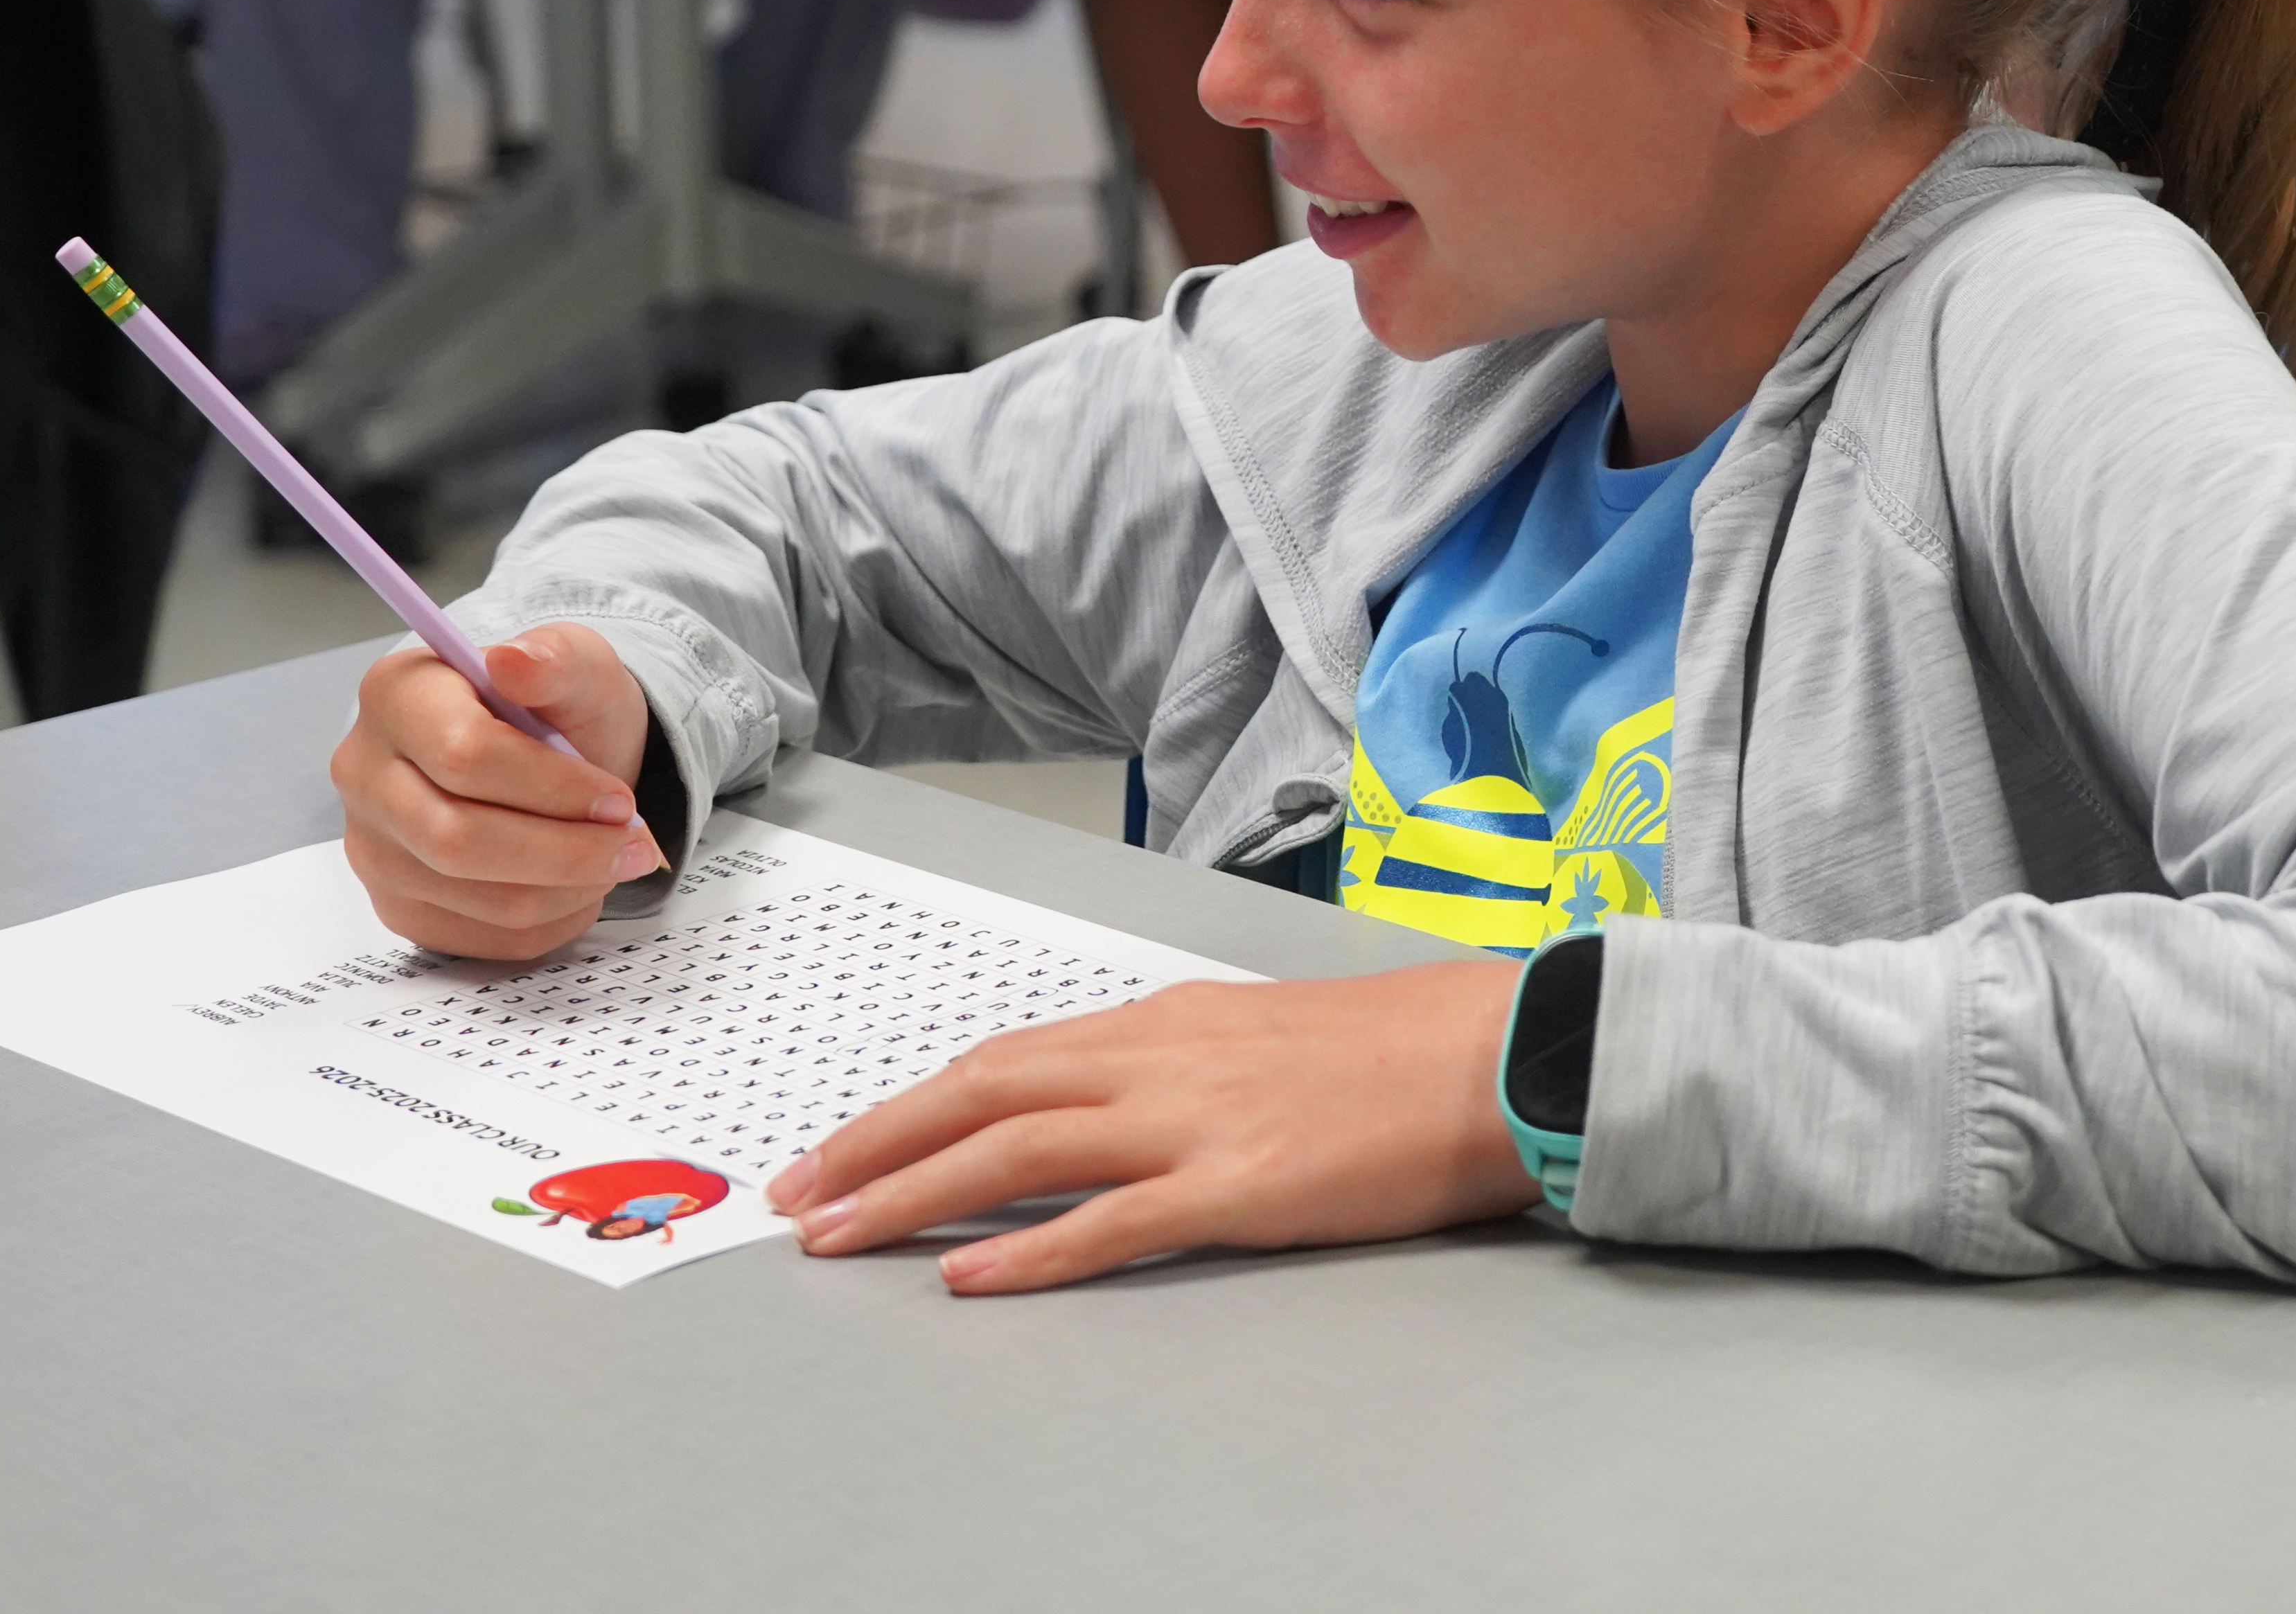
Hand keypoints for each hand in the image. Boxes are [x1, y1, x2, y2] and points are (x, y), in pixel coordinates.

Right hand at [329, 627, 658, 960]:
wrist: (543, 756)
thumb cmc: (554, 706)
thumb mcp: (575, 664)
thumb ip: (555, 661)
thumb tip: (515, 660)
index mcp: (395, 695)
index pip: (464, 756)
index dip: (554, 788)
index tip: (620, 799)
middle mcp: (363, 774)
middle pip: (459, 840)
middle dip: (568, 851)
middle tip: (637, 844)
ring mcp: (372, 848)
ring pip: (479, 899)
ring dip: (569, 888)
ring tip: (615, 858)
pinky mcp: (398, 907)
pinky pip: (483, 939)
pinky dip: (552, 919)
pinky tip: (578, 883)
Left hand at [768, 962, 1539, 1292]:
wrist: (1498, 1049)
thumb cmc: (1398, 1048)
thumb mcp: (1263, 1035)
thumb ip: (1180, 1065)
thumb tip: (1107, 1105)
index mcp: (1166, 1021)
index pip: (1004, 1061)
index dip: (910, 1107)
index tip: (842, 1148)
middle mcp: (1162, 1058)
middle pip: (982, 1093)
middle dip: (875, 1144)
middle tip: (797, 1197)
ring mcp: (1197, 1121)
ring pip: (1019, 1148)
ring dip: (916, 1193)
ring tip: (841, 1236)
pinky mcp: (1242, 1186)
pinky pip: (1112, 1221)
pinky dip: (1032, 1248)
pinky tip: (973, 1273)